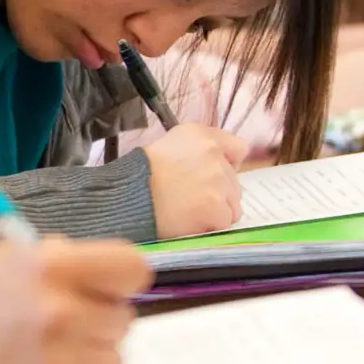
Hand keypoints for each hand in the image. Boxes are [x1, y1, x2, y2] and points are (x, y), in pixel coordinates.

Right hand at [0, 239, 147, 363]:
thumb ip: (51, 258)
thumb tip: (89, 262)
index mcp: (51, 267)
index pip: (132, 268)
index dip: (123, 279)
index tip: (108, 287)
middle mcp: (63, 312)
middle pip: (124, 319)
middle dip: (96, 319)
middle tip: (57, 323)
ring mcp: (61, 361)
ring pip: (113, 361)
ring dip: (86, 357)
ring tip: (45, 353)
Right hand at [144, 122, 248, 236]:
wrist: (126, 198)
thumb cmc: (140, 175)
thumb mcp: (168, 145)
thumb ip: (199, 150)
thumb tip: (224, 163)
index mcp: (203, 137)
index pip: (238, 149)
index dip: (227, 164)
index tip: (211, 175)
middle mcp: (214, 155)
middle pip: (234, 183)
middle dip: (217, 193)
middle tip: (189, 198)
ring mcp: (218, 183)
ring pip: (232, 205)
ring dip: (215, 212)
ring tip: (188, 212)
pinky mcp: (216, 209)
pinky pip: (224, 223)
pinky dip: (209, 227)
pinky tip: (189, 222)